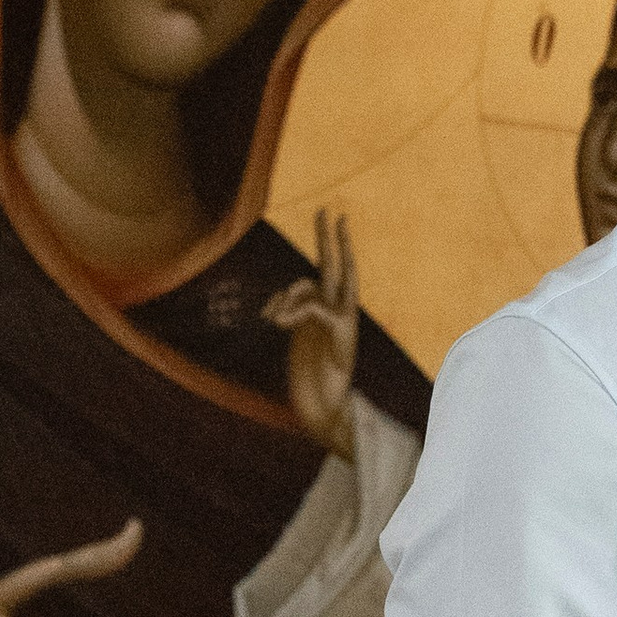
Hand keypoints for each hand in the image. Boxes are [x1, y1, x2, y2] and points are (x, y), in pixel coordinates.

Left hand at [263, 209, 359, 458]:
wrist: (326, 406)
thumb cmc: (310, 376)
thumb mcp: (297, 338)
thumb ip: (293, 313)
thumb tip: (276, 307)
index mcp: (333, 310)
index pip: (335, 269)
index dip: (334, 242)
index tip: (333, 216)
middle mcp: (342, 312)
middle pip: (337, 265)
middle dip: (330, 237)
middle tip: (328, 210)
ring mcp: (343, 323)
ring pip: (314, 285)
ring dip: (287, 297)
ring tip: (273, 321)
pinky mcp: (340, 335)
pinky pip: (313, 307)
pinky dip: (292, 310)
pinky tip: (279, 324)